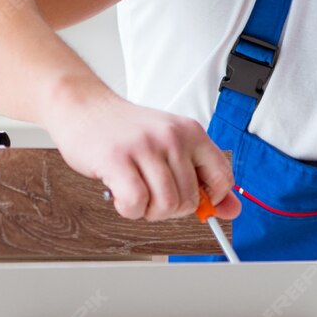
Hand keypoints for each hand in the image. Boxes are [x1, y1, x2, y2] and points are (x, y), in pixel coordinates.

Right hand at [38, 88, 240, 221]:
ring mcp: (145, 147)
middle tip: (151, 193)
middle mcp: (172, 137)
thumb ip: (201, 176)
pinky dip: (129, 209)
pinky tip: (120, 195)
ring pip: (166, 205)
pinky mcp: (118, 159)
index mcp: (191, 132)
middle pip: (190, 200)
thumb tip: (232, 209)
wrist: (84, 106)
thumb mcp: (169, 145)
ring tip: (135, 193)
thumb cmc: (125, 130)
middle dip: (169, 209)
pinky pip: (136, 203)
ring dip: (148, 211)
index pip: (223, 178)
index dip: (210, 199)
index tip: (193, 200)